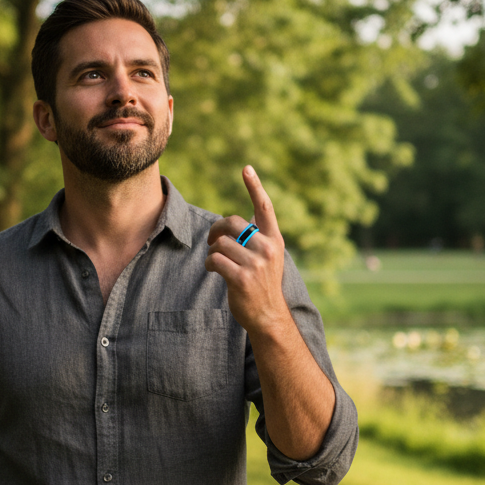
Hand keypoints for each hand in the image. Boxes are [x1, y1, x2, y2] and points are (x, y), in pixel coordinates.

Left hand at [205, 165, 287, 336]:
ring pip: (220, 243)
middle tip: (212, 241)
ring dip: (212, 252)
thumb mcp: (268, 257)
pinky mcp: (241, 278)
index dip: (254, 186)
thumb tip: (243, 216)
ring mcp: (255, 263)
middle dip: (216, 230)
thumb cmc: (263, 284)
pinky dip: (209, 263)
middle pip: (231, 222)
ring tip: (217, 262)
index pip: (264, 207)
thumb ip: (258, 237)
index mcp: (274, 239)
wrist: (268, 316)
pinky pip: (215, 259)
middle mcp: (267, 248)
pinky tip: (213, 270)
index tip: (246, 168)